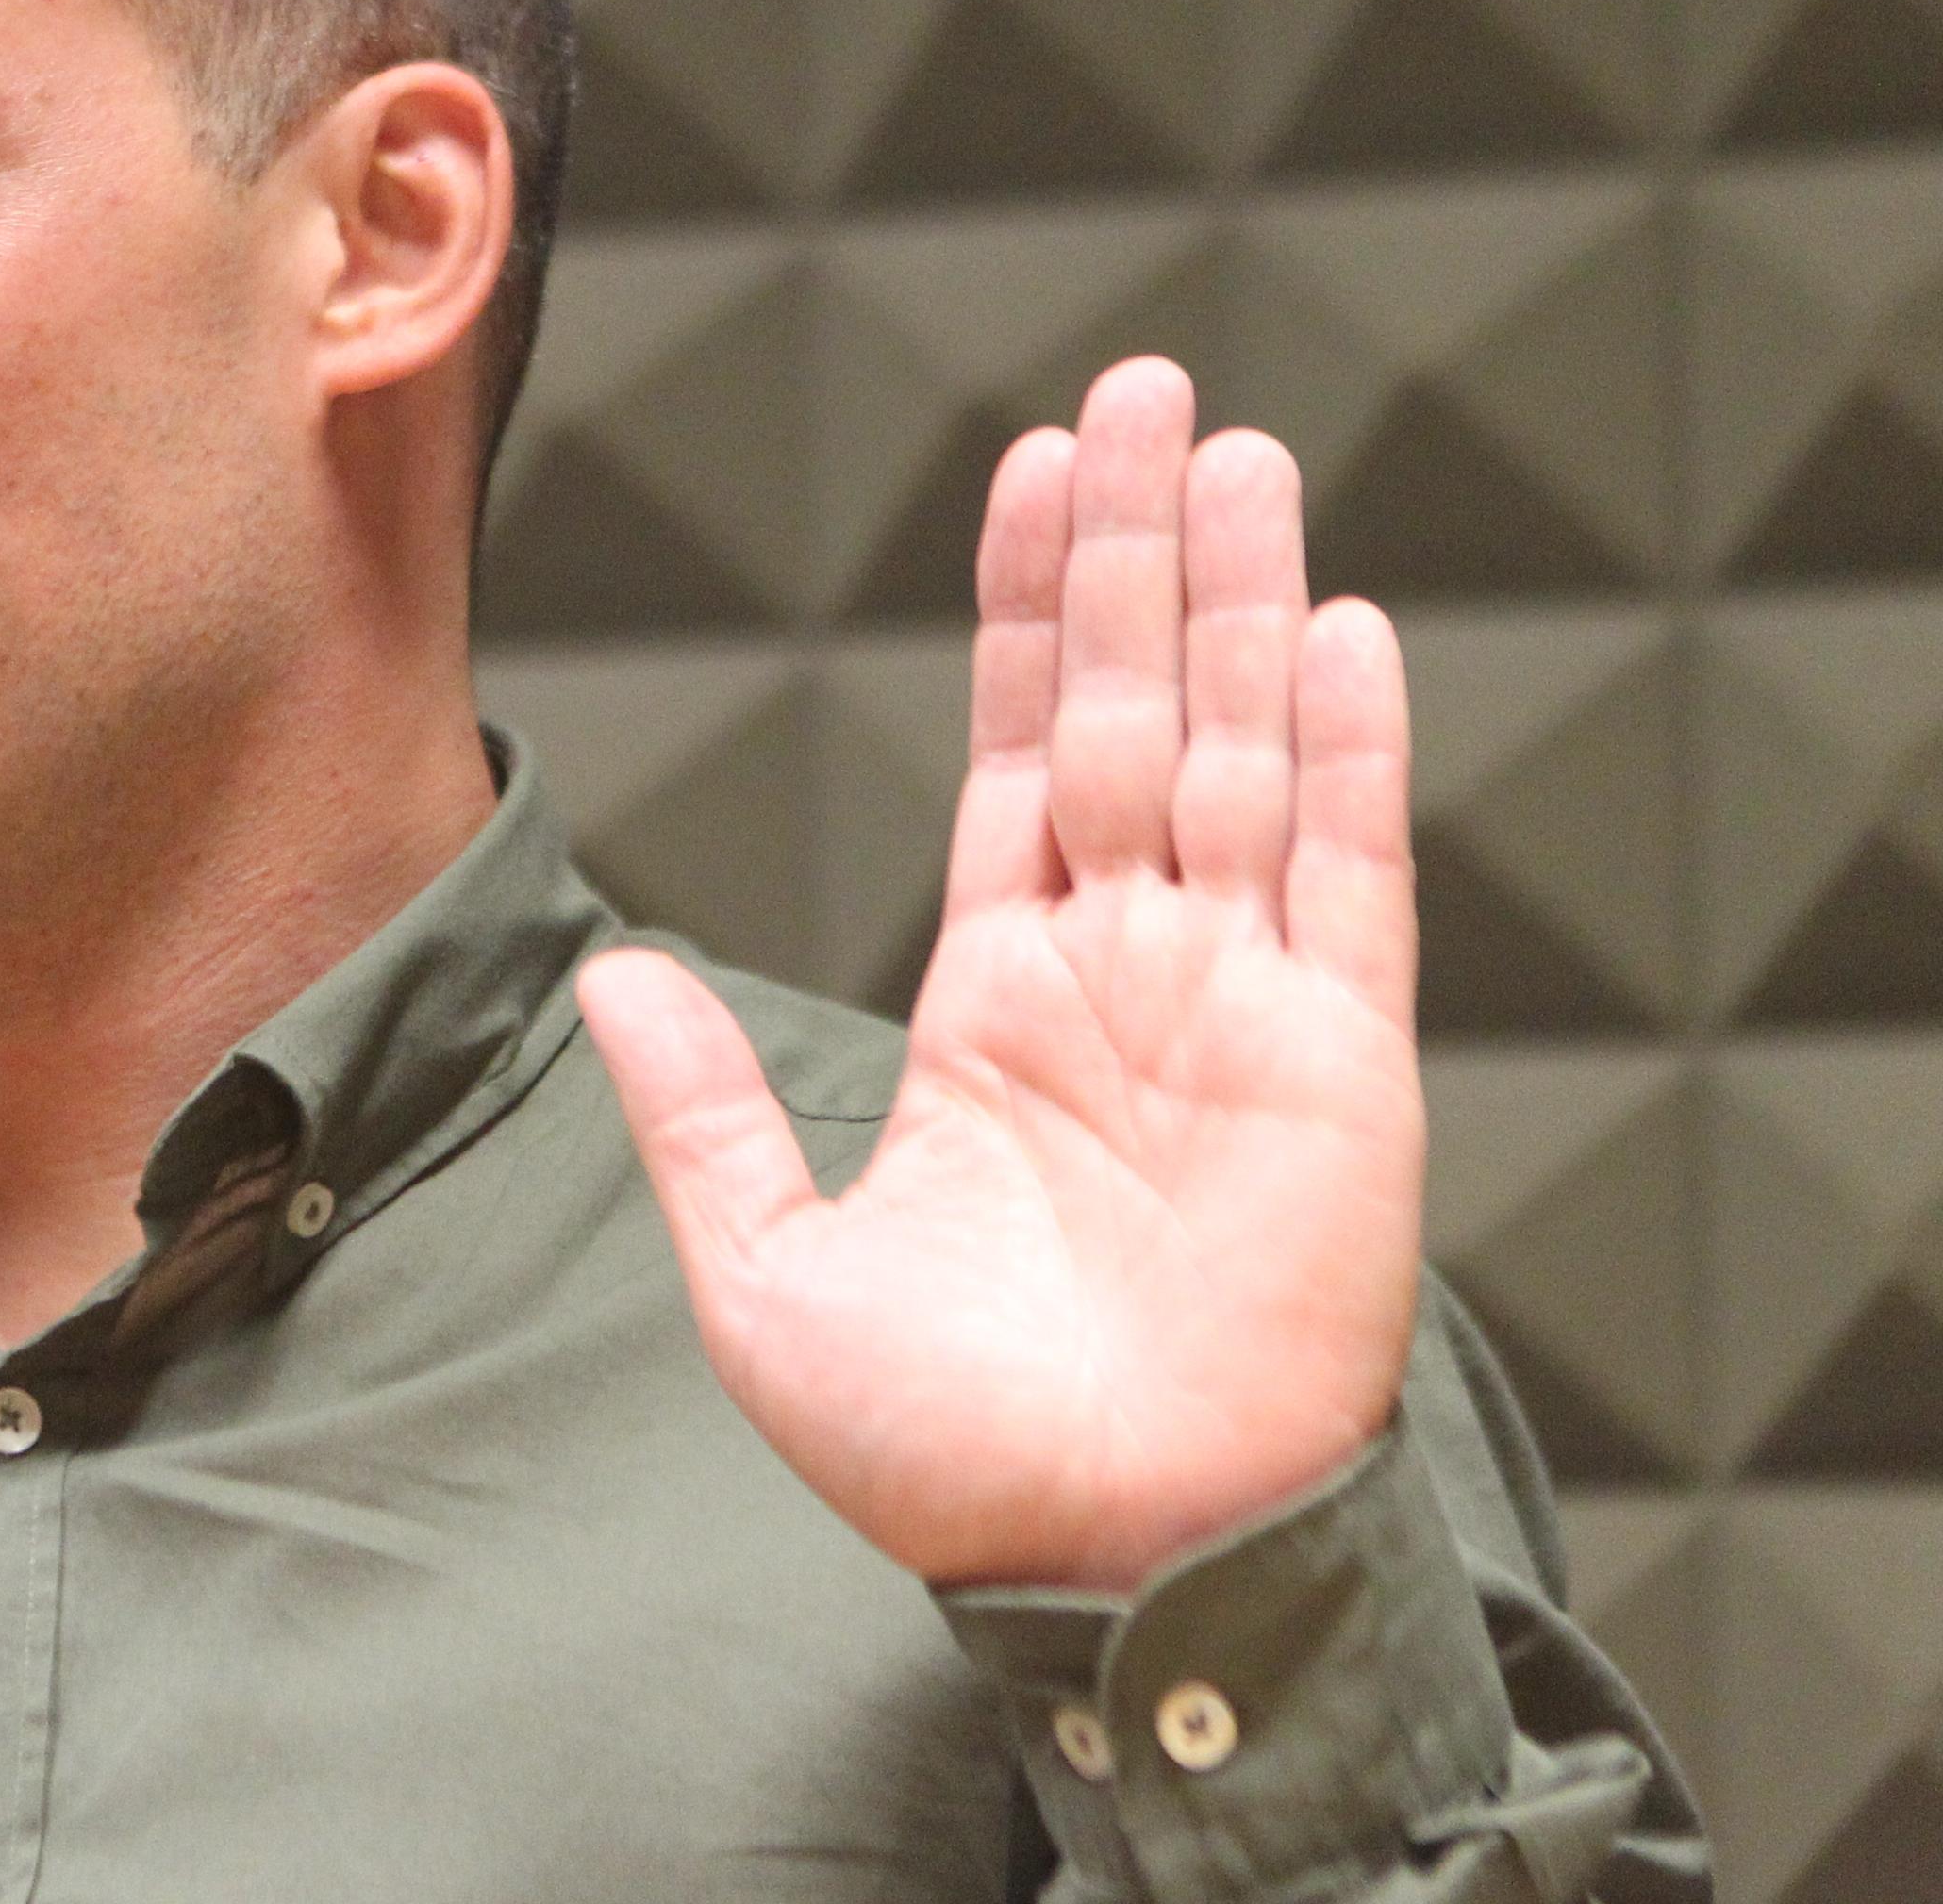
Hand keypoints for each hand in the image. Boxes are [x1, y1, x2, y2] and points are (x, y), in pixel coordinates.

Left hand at [573, 357, 1423, 1591]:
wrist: (1095, 1564)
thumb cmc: (945, 1457)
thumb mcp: (767, 1273)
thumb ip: (699, 1109)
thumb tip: (605, 975)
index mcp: (999, 1004)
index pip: (1020, 753)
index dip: (1027, 611)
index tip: (1031, 473)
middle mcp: (1125, 976)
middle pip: (1138, 709)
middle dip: (1136, 551)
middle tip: (1142, 389)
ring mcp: (1237, 1007)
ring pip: (1246, 750)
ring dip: (1238, 600)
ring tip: (1232, 447)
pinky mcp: (1335, 1064)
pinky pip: (1348, 877)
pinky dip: (1349, 748)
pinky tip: (1339, 624)